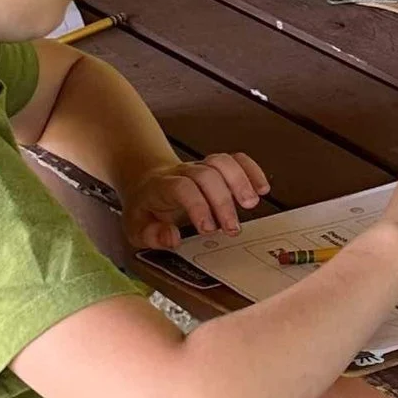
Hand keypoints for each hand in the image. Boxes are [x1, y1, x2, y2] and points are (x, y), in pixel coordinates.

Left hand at [127, 150, 269, 238]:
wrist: (146, 181)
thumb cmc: (145, 208)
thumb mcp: (136, 228)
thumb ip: (151, 235)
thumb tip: (173, 238)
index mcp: (162, 186)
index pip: (182, 188)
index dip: (198, 205)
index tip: (208, 228)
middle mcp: (183, 172)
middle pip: (207, 175)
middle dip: (223, 201)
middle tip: (232, 228)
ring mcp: (201, 167)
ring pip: (223, 162)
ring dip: (241, 181)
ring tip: (251, 204)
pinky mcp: (216, 167)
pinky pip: (236, 160)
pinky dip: (252, 170)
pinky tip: (262, 188)